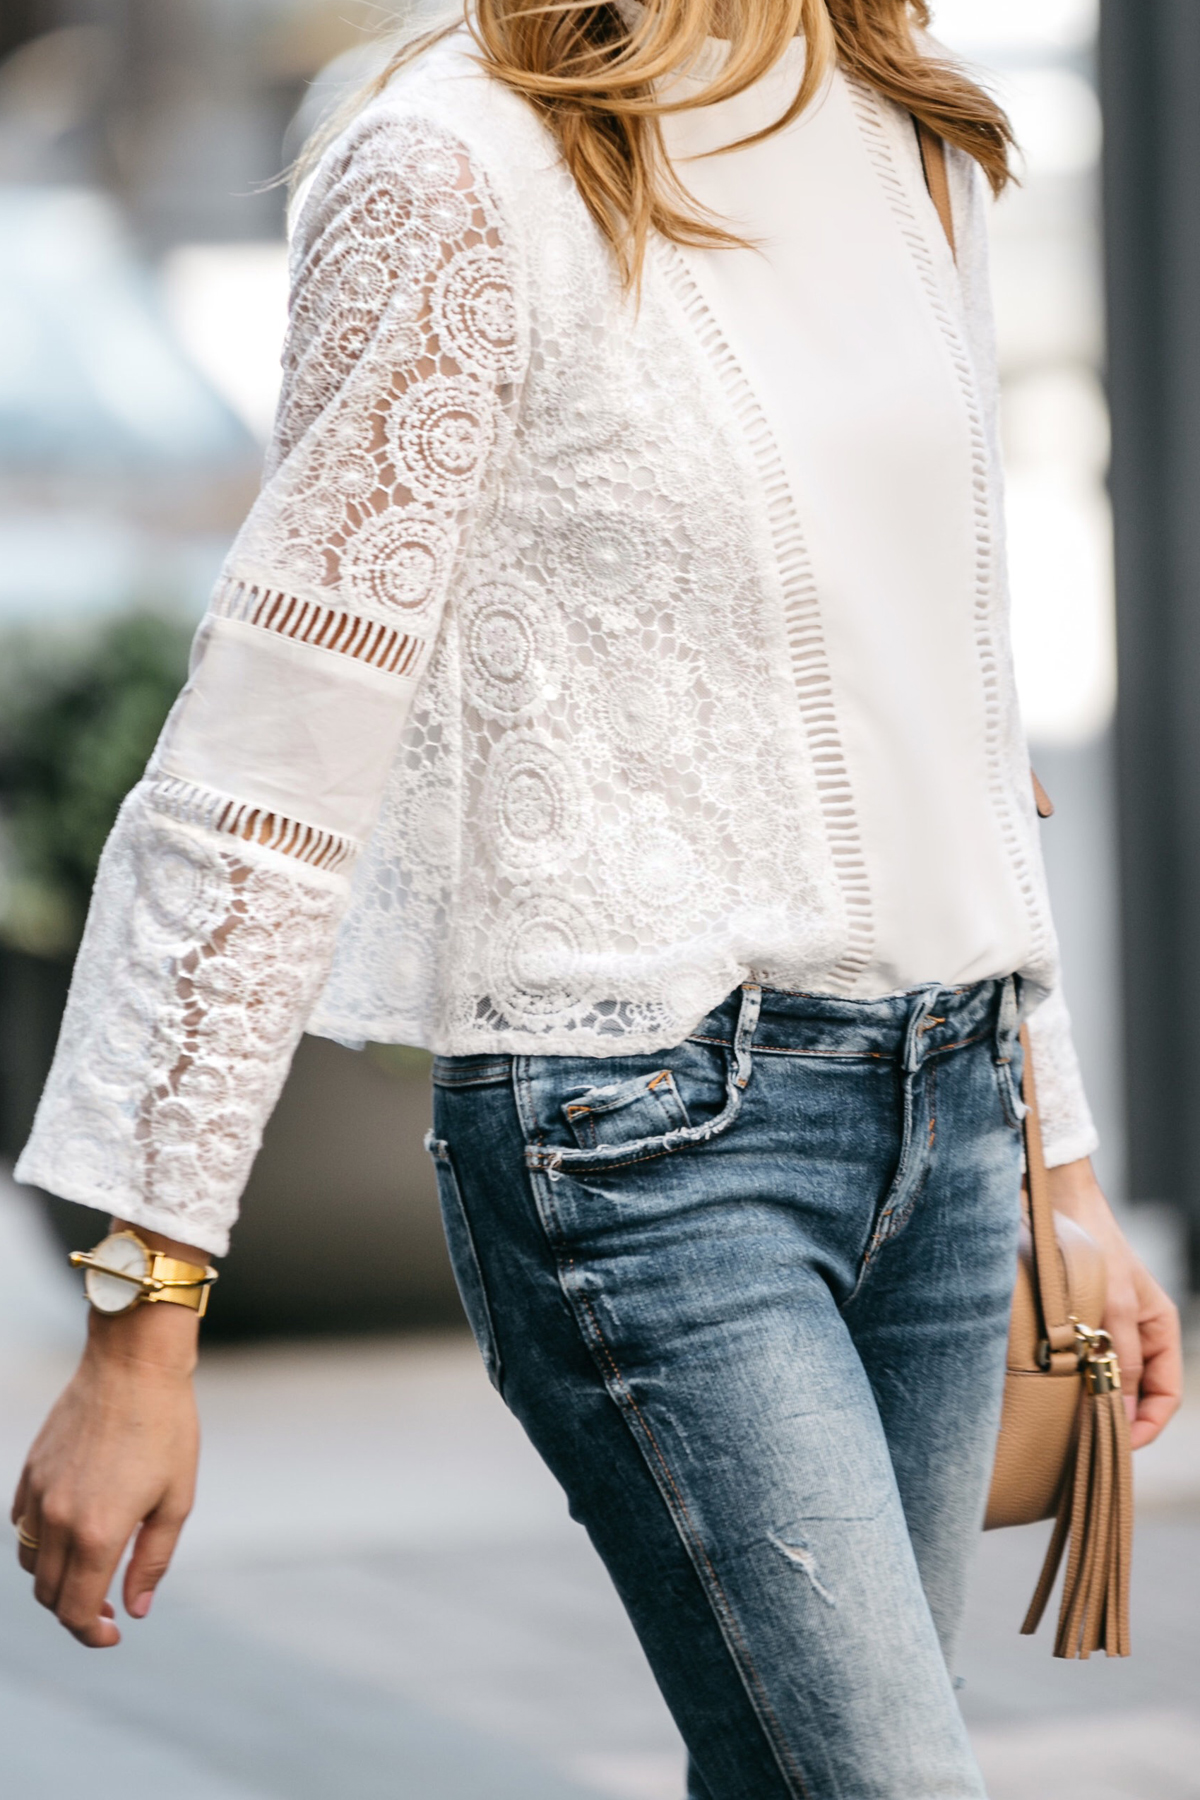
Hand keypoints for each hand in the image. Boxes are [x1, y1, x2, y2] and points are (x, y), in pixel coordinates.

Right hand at [11, 1225, 203, 1648]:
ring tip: (92, 1569)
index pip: (76, 1610)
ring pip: (31, 1563)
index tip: (113, 1634)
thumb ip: (152, 1560)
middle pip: (49, 1594)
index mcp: (97, 1532)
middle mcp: (57, 1519)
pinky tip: (70, 1530)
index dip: (92, 1634)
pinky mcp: (30, 1471)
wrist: (133, 1364)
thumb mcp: (176, 1499)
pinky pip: (22, 1525)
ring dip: (56, 1579)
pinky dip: (40, 1542)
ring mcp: (38, 1494)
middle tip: (108, 1607)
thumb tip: (134, 1609)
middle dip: (75, 1611)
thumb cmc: (166, 1428)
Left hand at [1047, 1158, 1182, 1449]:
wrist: (1061, 1205)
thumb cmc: (1098, 1248)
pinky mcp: (1076, 1324)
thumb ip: (1122, 1359)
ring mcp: (1106, 1329)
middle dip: (1117, 1420)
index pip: (1165, 1396)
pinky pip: (1081, 1364)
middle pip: (1135, 1395)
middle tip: (1088, 1443)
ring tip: (1068, 1422)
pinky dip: (1072, 1381)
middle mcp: (1136, 1334)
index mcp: (1159, 1330)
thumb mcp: (1115, 1308)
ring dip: (1091, 1402)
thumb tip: (1119, 1413)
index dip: (1146, 1426)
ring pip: (1105, 1382)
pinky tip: (1054, 1391)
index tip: (1118, 1445)